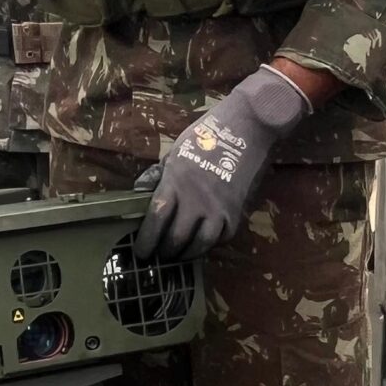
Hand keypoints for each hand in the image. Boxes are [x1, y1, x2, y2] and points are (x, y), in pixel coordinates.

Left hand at [133, 64, 312, 263]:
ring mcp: (219, 209)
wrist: (247, 129)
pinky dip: (210, 244)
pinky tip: (201, 242)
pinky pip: (222, 237)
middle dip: (164, 251)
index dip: (146, 240)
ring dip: (187, 254)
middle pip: (176, 238)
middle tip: (158, 255)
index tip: (140, 252)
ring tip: (178, 255)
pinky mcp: (237, 212)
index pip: (156, 219)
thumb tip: (139, 191)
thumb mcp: (175, 152)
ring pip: (200, 244)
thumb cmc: (206, 137)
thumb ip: (157, 175)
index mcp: (176, 183)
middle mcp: (196, 200)